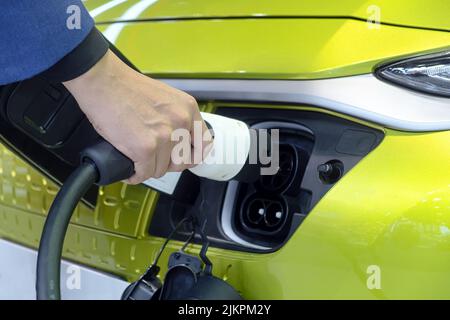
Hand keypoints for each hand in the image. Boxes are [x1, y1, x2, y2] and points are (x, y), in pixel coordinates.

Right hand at [63, 49, 209, 183]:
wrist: (102, 80)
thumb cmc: (125, 87)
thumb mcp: (164, 98)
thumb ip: (175, 118)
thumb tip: (177, 141)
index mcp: (188, 109)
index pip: (204, 144)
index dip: (192, 156)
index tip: (183, 159)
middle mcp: (181, 122)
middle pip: (182, 161)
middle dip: (166, 164)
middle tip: (154, 159)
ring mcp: (164, 137)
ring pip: (161, 170)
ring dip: (148, 169)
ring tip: (137, 161)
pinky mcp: (145, 148)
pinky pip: (144, 174)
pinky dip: (134, 175)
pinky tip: (129, 169)